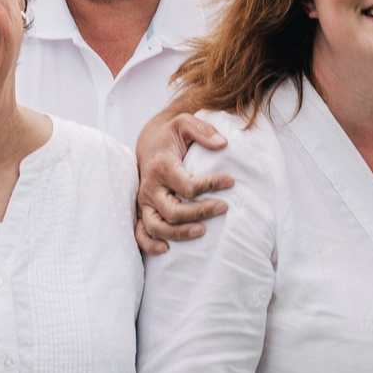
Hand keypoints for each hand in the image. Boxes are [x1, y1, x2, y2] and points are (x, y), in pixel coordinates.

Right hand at [135, 113, 232, 251]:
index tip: (231, 182)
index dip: (211, 185)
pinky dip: (150, 244)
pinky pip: (141, 233)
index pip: (187, 185)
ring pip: (157, 226)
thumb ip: (204, 130)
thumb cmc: (170, 135)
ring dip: (179, 233)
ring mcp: (144, 201)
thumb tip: (222, 144)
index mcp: (161, 166)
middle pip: (173, 210)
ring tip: (202, 231)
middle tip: (223, 207)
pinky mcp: (142, 209)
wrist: (148, 142)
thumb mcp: (184, 123)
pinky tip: (166, 249)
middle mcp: (150, 186)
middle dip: (200, 213)